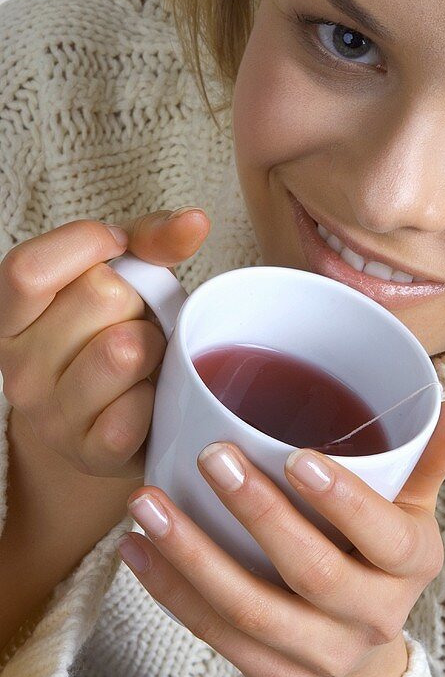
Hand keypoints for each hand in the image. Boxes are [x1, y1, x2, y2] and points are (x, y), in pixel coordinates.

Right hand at [0, 207, 208, 477]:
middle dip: (136, 300)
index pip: (28, 268)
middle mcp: (17, 369)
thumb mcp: (124, 276)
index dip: (86, 245)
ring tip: (146, 357)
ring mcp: (50, 417)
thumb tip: (194, 221)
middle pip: (98, 297)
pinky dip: (156, 396)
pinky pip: (136, 409)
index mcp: (10, 318)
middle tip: (134, 320)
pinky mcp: (90, 454)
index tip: (118, 248)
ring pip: (123, 350)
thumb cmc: (114, 333)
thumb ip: (151, 239)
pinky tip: (150, 395)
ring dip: (153, 347)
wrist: (113, 423)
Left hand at [117, 401, 444, 676]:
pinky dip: (171, 591)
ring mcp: (323, 654)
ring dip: (193, 555)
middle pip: (313, 573)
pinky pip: (216, 636)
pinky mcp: (276, 676)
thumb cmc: (378, 552)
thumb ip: (424, 458)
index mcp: (411, 565)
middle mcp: (374, 617)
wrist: (358, 645)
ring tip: (149, 502)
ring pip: (251, 610)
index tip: (296, 457)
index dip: (343, 502)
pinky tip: (137, 548)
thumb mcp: (409, 507)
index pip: (385, 537)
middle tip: (212, 458)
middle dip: (258, 515)